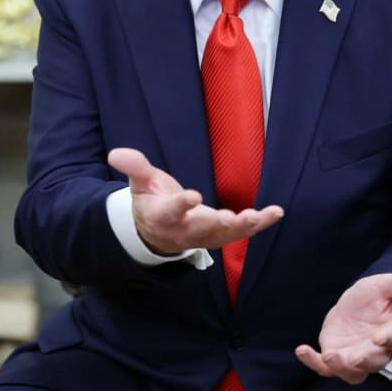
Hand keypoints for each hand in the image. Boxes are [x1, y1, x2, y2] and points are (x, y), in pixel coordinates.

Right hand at [107, 148, 283, 255]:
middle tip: (233, 218)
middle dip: (217, 223)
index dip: (182, 204)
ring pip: (225, 235)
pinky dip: (260, 224)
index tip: (193, 196)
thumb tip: (115, 153)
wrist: (156, 233)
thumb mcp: (140, 183)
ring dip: (244, 226)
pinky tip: (276, 213)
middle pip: (202, 228)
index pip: (171, 210)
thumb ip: (134, 167)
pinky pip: (241, 232)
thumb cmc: (150, 202)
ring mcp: (204, 236)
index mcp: (162, 216)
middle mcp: (184, 230)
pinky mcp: (220, 235)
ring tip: (261, 215)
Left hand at [295, 269, 391, 384]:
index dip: (388, 339)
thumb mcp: (383, 286)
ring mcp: (356, 357)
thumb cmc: (374, 297)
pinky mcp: (336, 358)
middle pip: (375, 361)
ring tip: (329, 356)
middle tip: (353, 358)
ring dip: (341, 367)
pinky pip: (325, 367)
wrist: (355, 307)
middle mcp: (378, 351)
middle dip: (364, 360)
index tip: (379, 337)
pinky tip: (302, 350)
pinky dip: (313, 362)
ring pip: (352, 372)